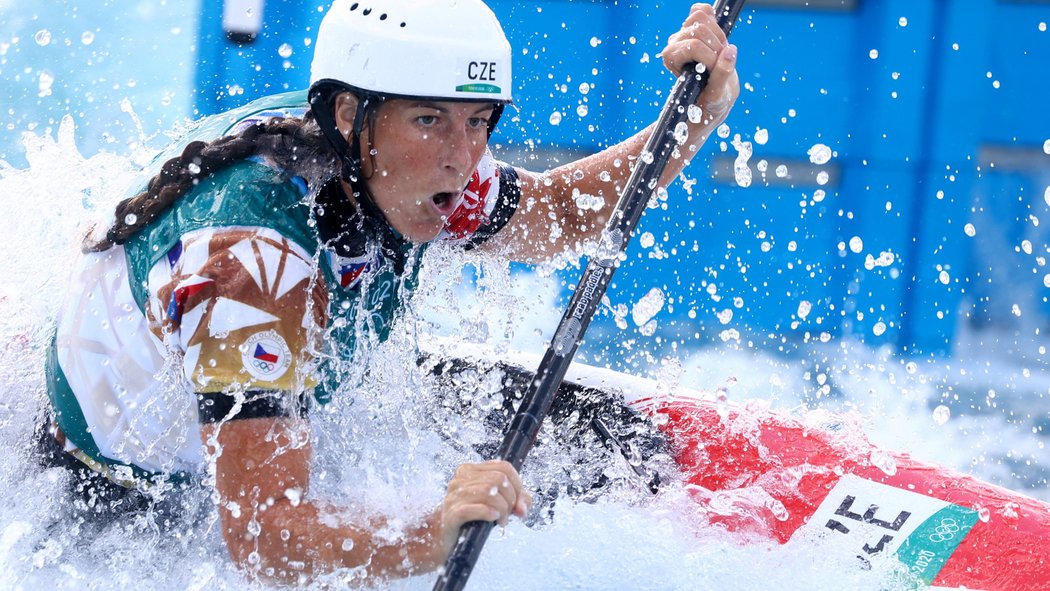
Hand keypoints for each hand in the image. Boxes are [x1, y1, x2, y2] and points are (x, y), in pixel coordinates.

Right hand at [437, 460, 531, 556]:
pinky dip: (489, 513)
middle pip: (499, 479)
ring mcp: (453, 495)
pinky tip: (493, 519)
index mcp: (470, 470)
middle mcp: (460, 479)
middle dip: (511, 499)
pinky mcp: (451, 514)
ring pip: (490, 492)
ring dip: (502, 509)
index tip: (518, 502)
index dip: (518, 485)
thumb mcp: (497, 503)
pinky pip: (476, 508)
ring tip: (501, 521)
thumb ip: (516, 500)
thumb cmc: (473, 518)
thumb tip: (523, 508)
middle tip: (508, 514)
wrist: (448, 538)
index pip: (504, 467)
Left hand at [660, 3, 740, 128]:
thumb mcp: (717, 94)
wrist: (714, 95)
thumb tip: (730, 52)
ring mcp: (683, 33)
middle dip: (716, 46)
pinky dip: (714, 19)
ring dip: (718, 36)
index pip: (694, 46)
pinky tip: (718, 37)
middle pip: (698, 30)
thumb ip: (722, 74)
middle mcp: (674, 43)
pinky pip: (702, 10)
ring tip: (720, 53)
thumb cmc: (710, 100)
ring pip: (700, 18)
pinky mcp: (695, 27)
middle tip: (720, 62)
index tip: (715, 70)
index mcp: (671, 59)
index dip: (710, 57)